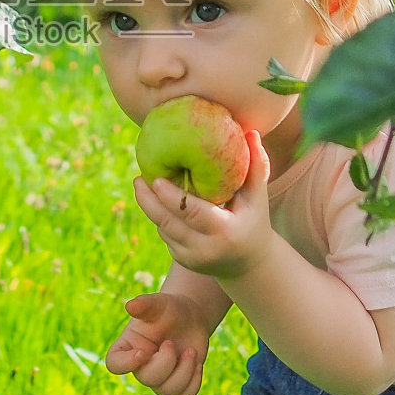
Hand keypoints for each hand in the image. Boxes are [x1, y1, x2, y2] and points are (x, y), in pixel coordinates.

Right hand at [105, 291, 211, 394]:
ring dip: (184, 371)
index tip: (144, 352)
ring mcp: (159, 377)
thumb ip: (145, 304)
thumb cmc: (169, 309)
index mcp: (128, 346)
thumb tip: (130, 306)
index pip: (114, 364)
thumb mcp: (159, 303)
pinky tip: (197, 363)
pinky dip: (194, 381)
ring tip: (191, 351)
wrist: (190, 318)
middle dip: (165, 362)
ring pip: (167, 391)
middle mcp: (141, 365)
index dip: (126, 363)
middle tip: (171, 342)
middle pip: (147, 379)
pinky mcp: (177, 384)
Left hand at [133, 129, 275, 279]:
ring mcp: (193, 258)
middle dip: (148, 200)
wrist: (249, 262)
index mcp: (226, 231)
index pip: (191, 212)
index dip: (170, 196)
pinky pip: (165, 236)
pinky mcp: (183, 261)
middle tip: (138, 178)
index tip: (154, 178)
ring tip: (141, 184)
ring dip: (151, 207)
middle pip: (168, 222)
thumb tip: (251, 132)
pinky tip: (155, 201)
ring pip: (163, 229)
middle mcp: (207, 249)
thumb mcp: (257, 196)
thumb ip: (256, 166)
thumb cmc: (253, 219)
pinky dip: (160, 218)